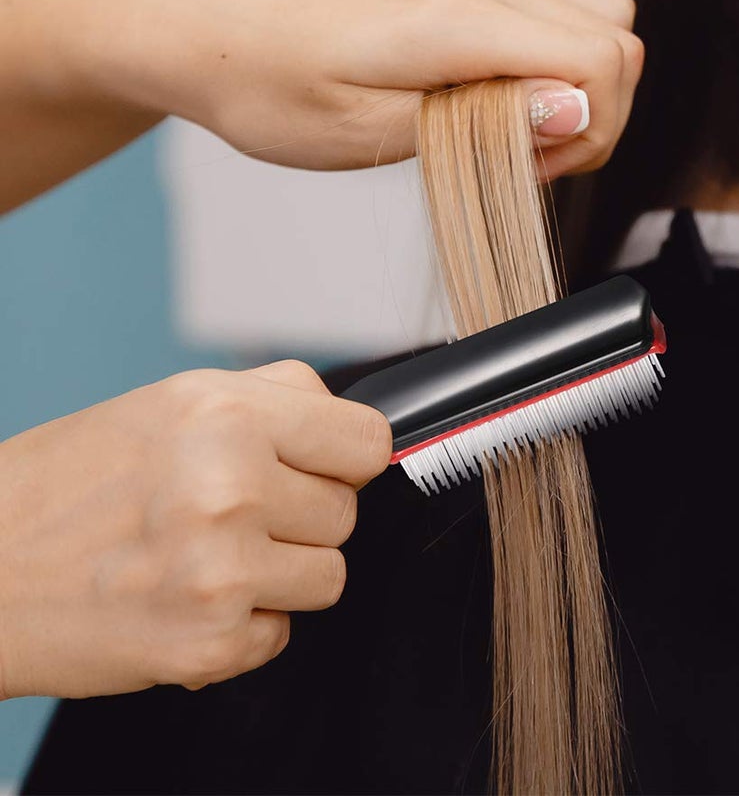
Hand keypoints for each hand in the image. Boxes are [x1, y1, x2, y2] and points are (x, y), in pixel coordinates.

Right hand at [0, 362, 391, 698]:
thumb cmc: (66, 484)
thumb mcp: (173, 402)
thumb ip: (274, 400)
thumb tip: (351, 424)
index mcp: (228, 415)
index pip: (367, 442)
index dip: (346, 459)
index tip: (323, 469)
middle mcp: (230, 487)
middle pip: (345, 513)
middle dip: (298, 517)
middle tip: (230, 516)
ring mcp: (221, 571)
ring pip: (326, 576)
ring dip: (277, 575)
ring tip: (206, 558)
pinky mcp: (206, 643)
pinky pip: (280, 634)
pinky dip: (240, 628)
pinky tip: (183, 601)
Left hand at [53, 0, 643, 181]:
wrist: (211, 24)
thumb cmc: (271, 90)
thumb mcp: (365, 134)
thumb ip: (482, 120)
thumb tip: (578, 106)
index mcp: (452, 17)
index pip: (598, 60)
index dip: (596, 128)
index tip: (537, 166)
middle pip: (615, 31)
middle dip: (597, 105)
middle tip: (527, 150)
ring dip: (589, 61)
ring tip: (529, 104)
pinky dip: (579, 3)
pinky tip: (535, 44)